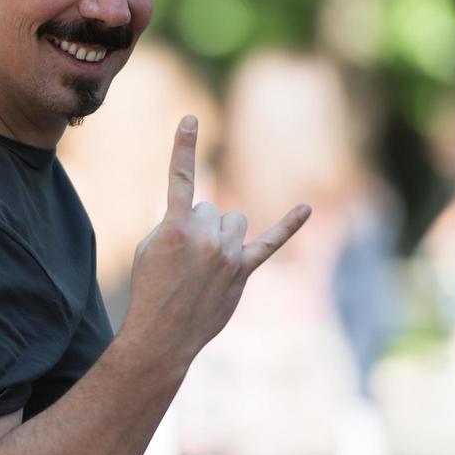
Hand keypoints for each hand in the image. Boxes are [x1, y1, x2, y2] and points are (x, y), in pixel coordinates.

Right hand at [120, 115, 309, 365]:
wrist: (162, 335)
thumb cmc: (150, 289)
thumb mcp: (149, 248)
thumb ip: (174, 222)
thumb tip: (201, 218)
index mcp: (175, 226)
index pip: (180, 178)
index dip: (184, 146)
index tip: (191, 118)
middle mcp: (206, 237)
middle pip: (210, 208)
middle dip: (197, 227)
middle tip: (183, 260)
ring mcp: (228, 254)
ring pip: (233, 221)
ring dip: (220, 236)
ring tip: (205, 264)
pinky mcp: (243, 271)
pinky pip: (271, 242)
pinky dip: (289, 225)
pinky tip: (305, 209)